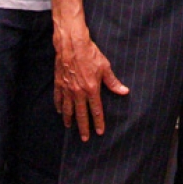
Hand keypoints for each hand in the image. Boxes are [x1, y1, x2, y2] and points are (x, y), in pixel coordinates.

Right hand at [52, 21, 128, 140]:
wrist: (72, 44)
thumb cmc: (90, 54)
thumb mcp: (105, 67)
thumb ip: (113, 82)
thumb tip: (124, 91)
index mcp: (92, 89)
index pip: (96, 111)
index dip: (98, 122)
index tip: (100, 132)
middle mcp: (79, 92)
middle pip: (81, 114)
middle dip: (83, 128)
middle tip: (84, 139)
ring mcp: (67, 89)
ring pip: (68, 109)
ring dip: (69, 120)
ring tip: (69, 128)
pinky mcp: (59, 84)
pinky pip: (58, 99)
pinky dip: (59, 106)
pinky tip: (60, 111)